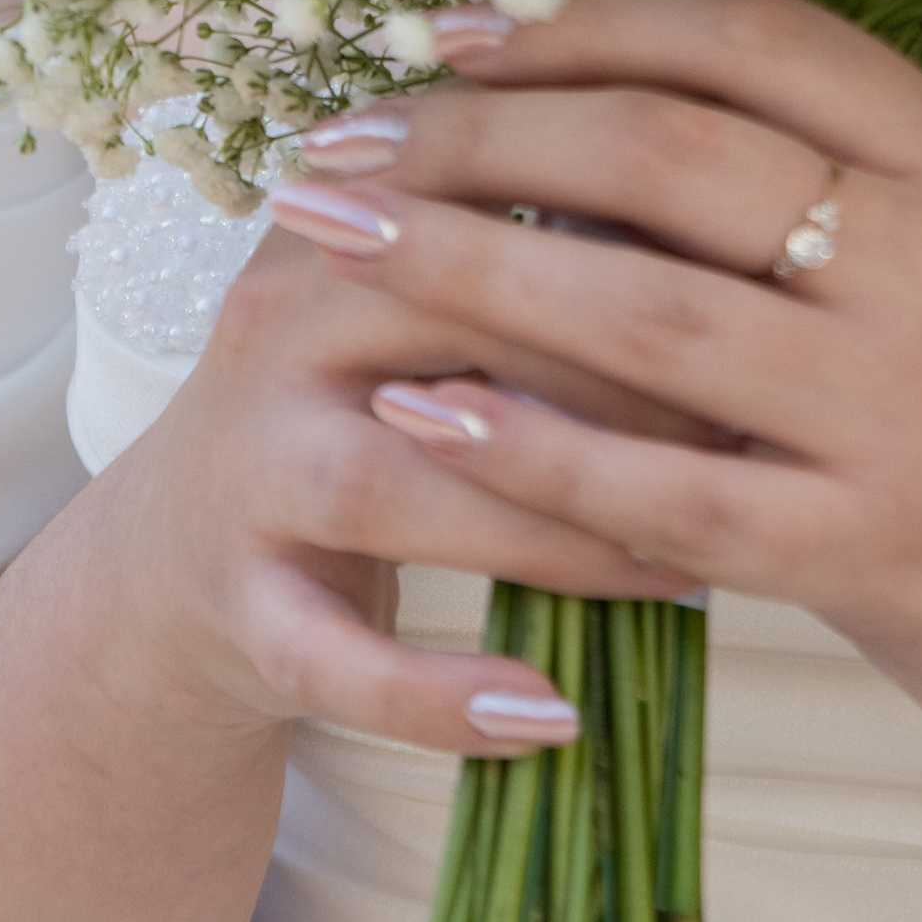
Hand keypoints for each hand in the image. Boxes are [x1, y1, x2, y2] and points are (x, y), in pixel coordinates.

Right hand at [101, 103, 717, 769]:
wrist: (169, 564)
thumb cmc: (355, 415)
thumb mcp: (415, 312)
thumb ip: (532, 258)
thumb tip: (729, 218)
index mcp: (335, 241)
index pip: (478, 205)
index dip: (617, 242)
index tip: (752, 285)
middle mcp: (271, 340)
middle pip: (435, 331)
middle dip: (602, 385)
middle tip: (747, 436)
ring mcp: (243, 478)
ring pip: (390, 490)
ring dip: (549, 532)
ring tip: (685, 571)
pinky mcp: (238, 613)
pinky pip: (333, 662)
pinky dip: (441, 698)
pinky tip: (549, 715)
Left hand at [245, 0, 921, 851]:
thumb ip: (838, 206)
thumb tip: (611, 124)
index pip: (745, 37)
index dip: (580, 20)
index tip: (449, 34)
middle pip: (665, 150)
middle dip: (475, 136)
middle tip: (338, 143)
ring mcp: (919, 411)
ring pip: (645, 310)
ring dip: (465, 270)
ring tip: (333, 251)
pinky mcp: (890, 557)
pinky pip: (671, 494)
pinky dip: (531, 452)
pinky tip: (424, 424)